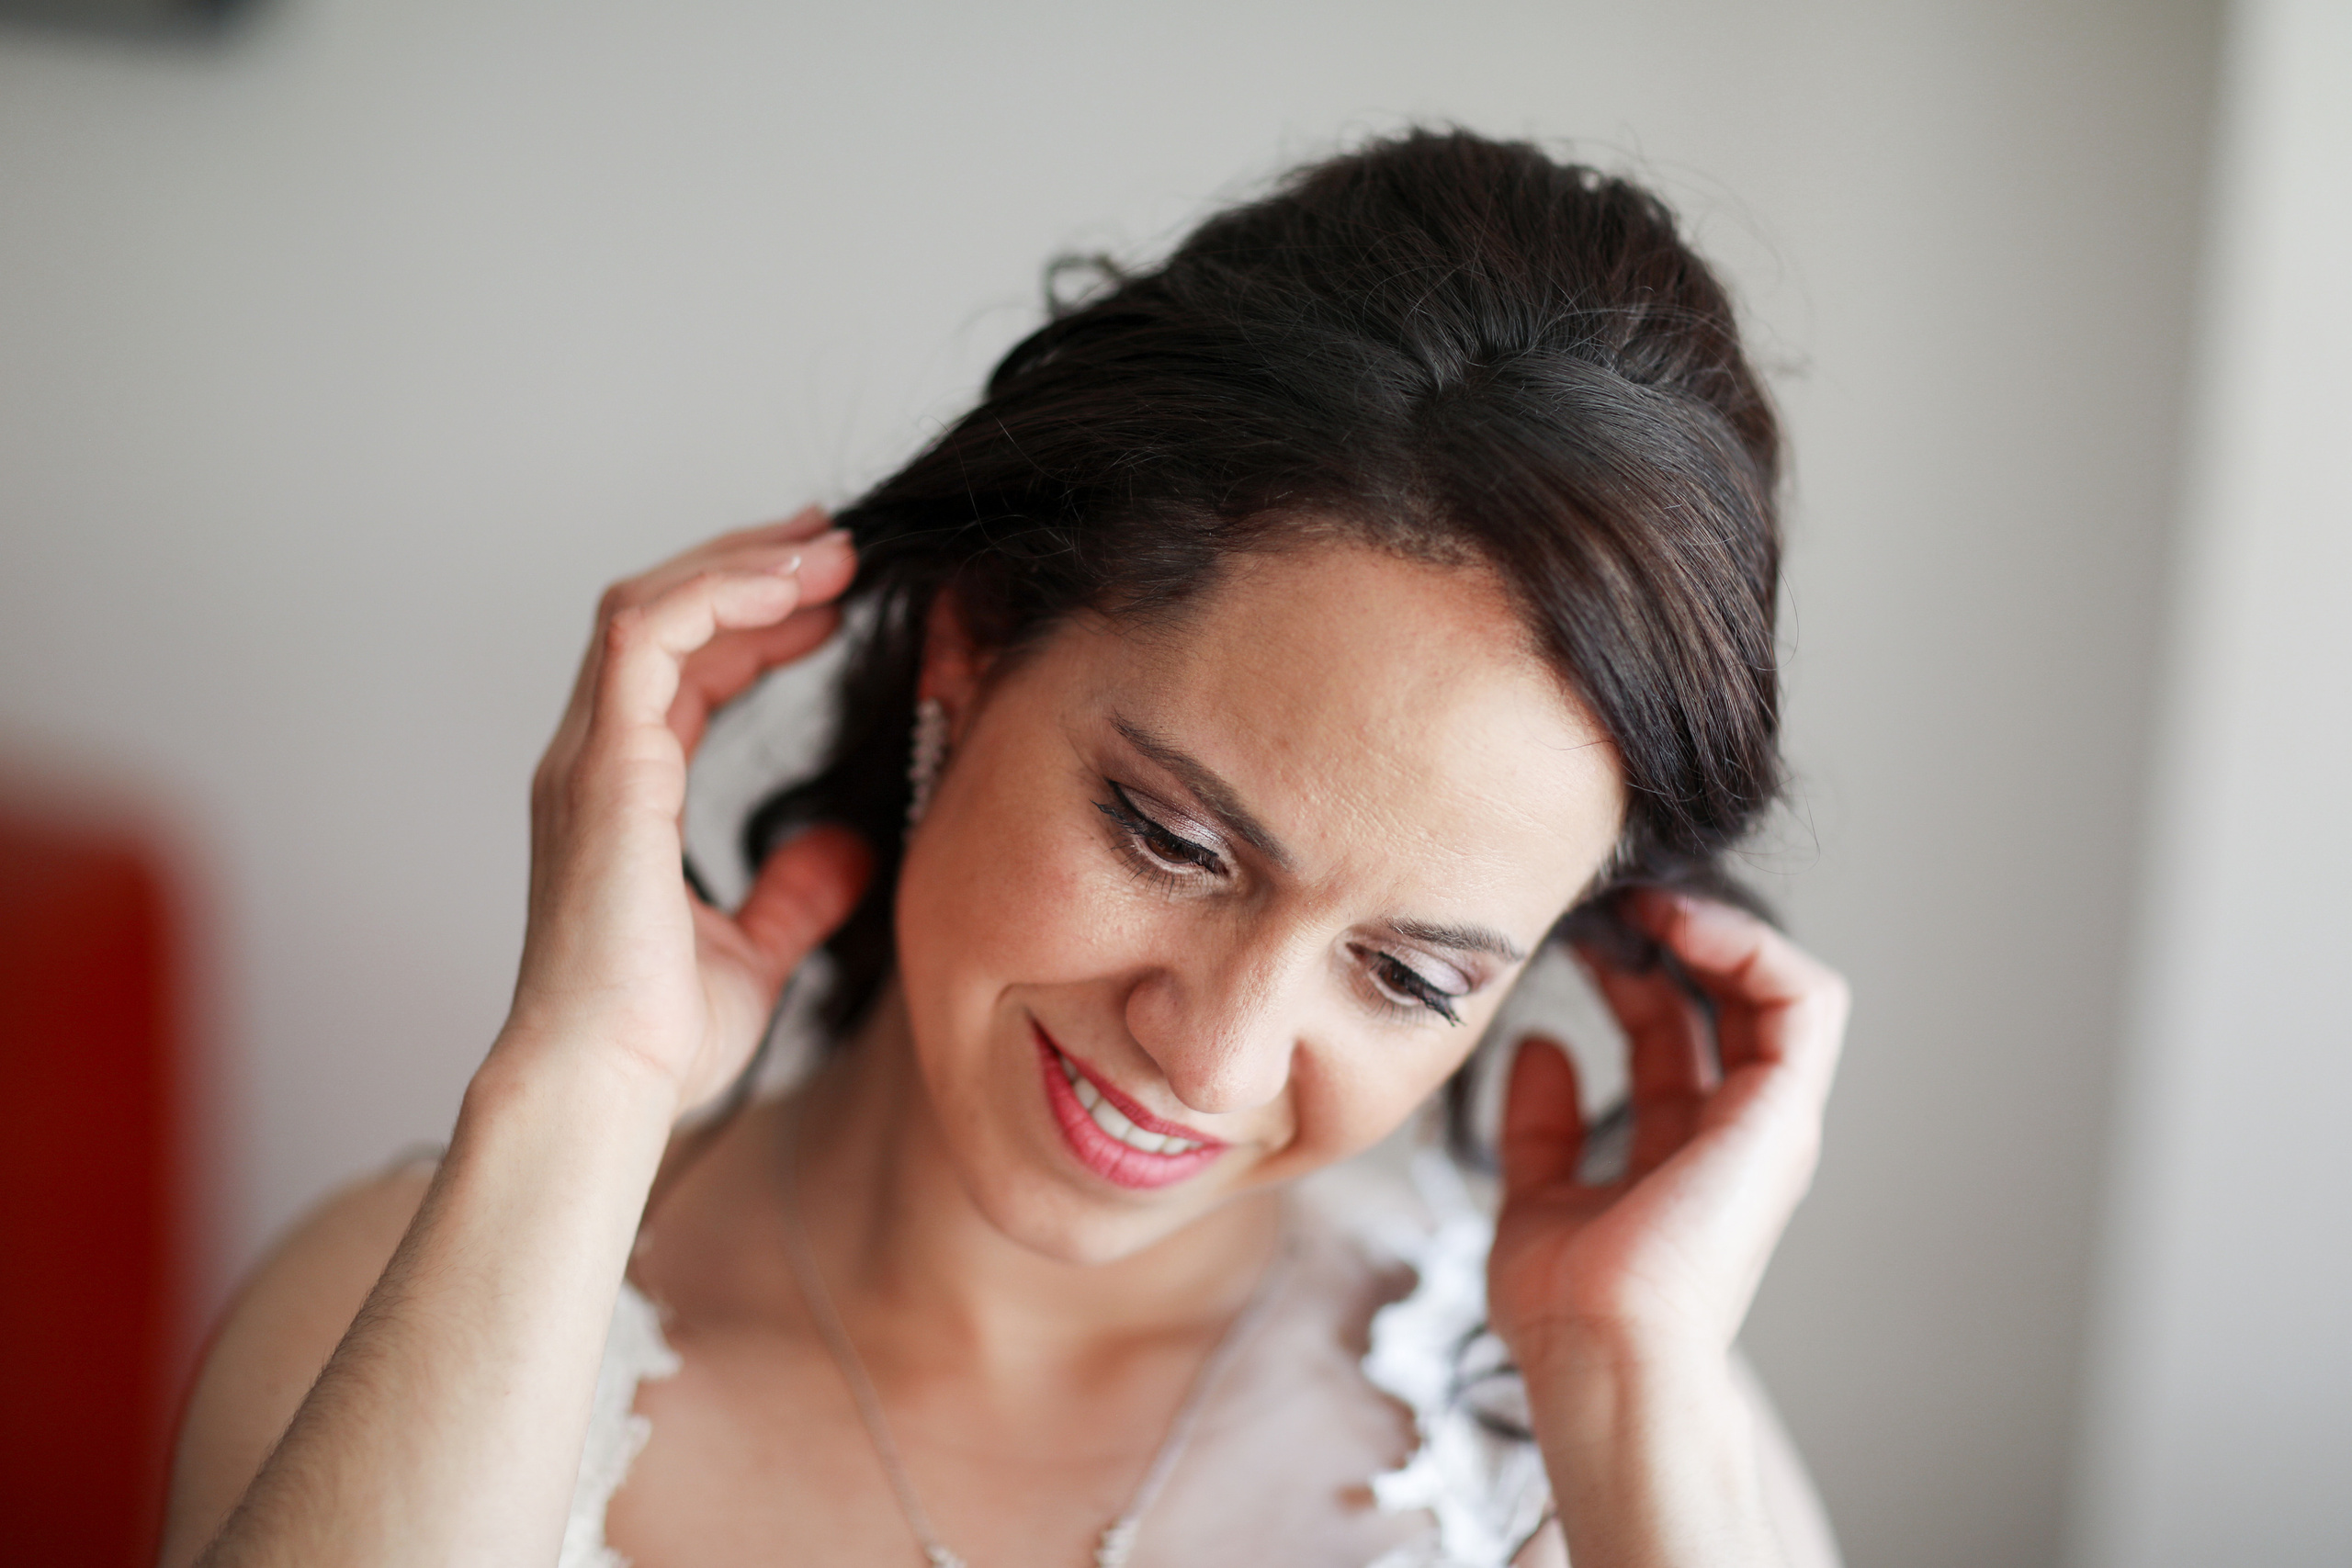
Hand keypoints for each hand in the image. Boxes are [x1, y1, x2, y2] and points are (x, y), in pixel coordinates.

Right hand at [500, 508, 871, 1114]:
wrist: (605, 1085)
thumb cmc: (657, 1037)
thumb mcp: (755, 950)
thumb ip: (795, 892)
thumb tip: (848, 847)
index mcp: (620, 794)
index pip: (679, 668)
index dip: (751, 620)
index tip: (829, 598)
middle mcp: (592, 762)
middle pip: (660, 616)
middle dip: (747, 567)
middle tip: (834, 543)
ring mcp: (589, 759)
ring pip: (648, 607)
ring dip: (741, 567)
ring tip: (827, 549)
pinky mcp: (605, 767)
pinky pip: (649, 637)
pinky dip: (718, 596)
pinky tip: (790, 588)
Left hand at [1487, 892, 1848, 1369]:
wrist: (1599, 1355)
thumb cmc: (1568, 1309)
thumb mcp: (1534, 1195)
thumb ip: (1539, 1125)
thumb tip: (1542, 1046)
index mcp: (1680, 1153)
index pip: (1670, 1035)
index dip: (1627, 975)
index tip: (1571, 935)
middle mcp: (1733, 1134)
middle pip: (1720, 1003)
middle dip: (1666, 939)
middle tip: (1604, 903)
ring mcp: (1764, 1123)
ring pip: (1776, 990)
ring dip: (1715, 930)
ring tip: (1645, 904)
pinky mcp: (1781, 1112)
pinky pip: (1804, 1001)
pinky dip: (1751, 947)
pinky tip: (1679, 929)